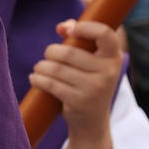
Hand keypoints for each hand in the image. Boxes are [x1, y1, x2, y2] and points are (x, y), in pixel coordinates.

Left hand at [29, 19, 120, 139]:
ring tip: (39, 68)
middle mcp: (107, 72)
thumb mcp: (92, 62)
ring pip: (56, 68)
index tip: (69, 31)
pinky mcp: (79, 101)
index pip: (105, 34)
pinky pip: (51, 84)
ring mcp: (94, 88)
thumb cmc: (88, 82)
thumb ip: (79, 39)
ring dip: (41, 66)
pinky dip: (38, 79)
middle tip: (48, 57)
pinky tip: (35, 78)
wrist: (93, 122)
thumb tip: (62, 27)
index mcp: (113, 57)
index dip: (85, 27)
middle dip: (51, 52)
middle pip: (68, 52)